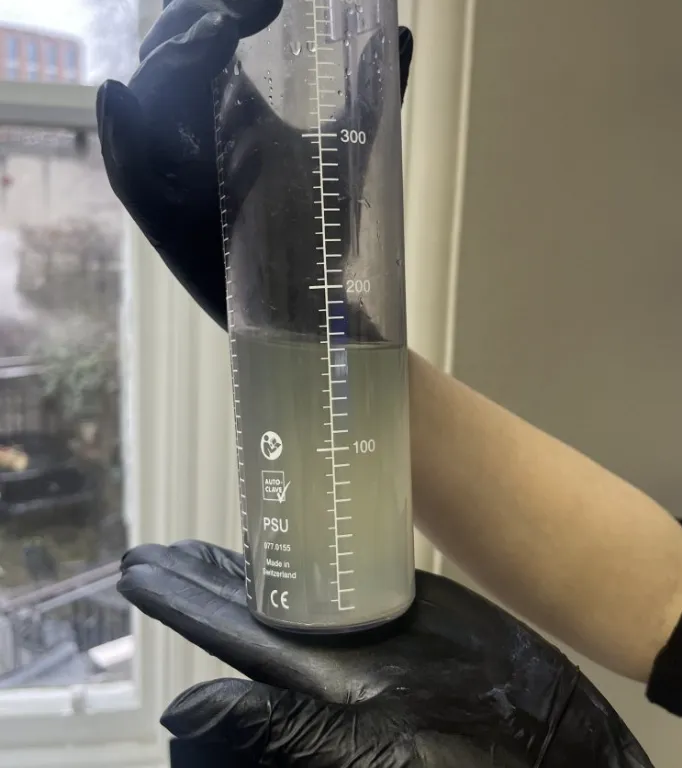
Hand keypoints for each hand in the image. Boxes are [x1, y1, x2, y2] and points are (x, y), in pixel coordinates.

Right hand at [97, 0, 413, 333]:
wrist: (321, 305)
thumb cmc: (325, 232)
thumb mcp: (351, 150)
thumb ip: (372, 88)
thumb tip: (399, 29)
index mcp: (227, 105)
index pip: (197, 30)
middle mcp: (194, 129)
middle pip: (169, 51)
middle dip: (194, 14)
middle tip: (239, 3)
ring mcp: (177, 171)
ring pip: (147, 97)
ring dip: (169, 57)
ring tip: (210, 30)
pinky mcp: (166, 217)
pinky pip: (128, 170)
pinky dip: (120, 134)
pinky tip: (120, 95)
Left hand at [119, 541, 652, 767]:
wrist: (547, 739)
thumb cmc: (462, 759)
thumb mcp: (364, 750)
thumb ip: (276, 730)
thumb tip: (177, 706)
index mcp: (306, 686)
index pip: (225, 630)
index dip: (177, 598)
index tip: (136, 566)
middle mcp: (325, 655)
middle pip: (246, 600)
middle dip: (198, 572)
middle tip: (154, 544)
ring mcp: (363, 627)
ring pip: (291, 579)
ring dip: (250, 553)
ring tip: (205, 533)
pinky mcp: (404, 603)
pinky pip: (345, 567)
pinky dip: (316, 545)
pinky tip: (301, 524)